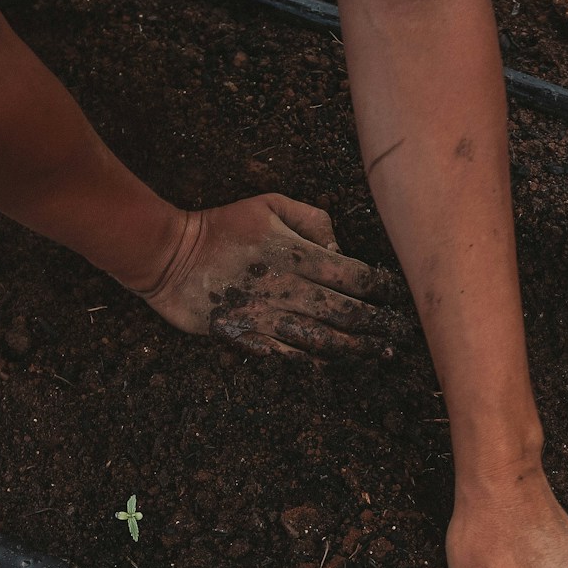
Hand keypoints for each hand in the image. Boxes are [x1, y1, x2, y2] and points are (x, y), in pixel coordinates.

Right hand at [134, 193, 401, 355]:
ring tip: (376, 354)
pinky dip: (313, 361)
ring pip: (322, 339)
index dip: (381, 288)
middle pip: (346, 312)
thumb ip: (312, 219)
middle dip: (377, 325)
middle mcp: (287, 288)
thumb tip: (340, 248)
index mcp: (296, 254)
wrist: (168, 256)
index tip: (396, 297)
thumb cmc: (223, 225)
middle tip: (398, 335)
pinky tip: (334, 364)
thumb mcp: (270, 204)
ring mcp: (266, 316)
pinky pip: (287, 354)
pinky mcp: (245, 335)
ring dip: (353, 349)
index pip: (354, 275)